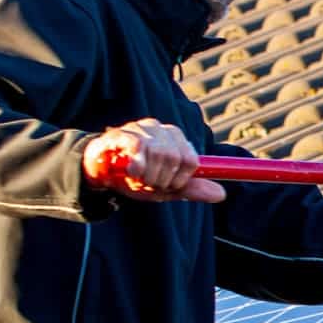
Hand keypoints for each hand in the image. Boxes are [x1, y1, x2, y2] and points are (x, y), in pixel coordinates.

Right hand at [82, 119, 225, 203]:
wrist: (100, 175)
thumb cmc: (134, 179)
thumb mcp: (166, 189)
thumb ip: (192, 189)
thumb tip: (222, 194)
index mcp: (176, 140)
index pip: (191, 161)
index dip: (179, 180)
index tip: (165, 187)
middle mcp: (162, 129)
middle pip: (176, 158)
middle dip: (161, 180)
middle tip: (146, 183)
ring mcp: (142, 128)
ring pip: (159, 153)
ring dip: (146, 176)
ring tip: (135, 177)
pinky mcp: (123, 132)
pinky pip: (139, 146)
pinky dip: (137, 165)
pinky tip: (130, 171)